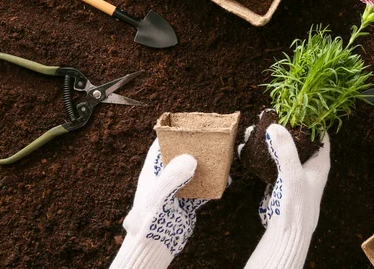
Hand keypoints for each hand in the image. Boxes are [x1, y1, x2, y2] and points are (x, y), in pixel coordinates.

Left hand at [111, 139, 223, 268]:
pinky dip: (213, 185)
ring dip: (206, 165)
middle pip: (181, 156)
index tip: (189, 124)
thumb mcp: (159, 195)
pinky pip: (202, 190)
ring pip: (193, 172)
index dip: (174, 134)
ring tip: (221, 157)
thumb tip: (190, 157)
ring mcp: (176, 190)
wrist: (154, 248)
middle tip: (212, 139)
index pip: (161, 145)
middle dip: (195, 147)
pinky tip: (224, 180)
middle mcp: (164, 178)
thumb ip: (172, 176)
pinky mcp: (186, 203)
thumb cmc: (149, 220)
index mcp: (152, 171)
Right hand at [244, 124, 330, 268]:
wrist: (286, 234)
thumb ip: (286, 150)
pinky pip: (273, 161)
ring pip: (284, 149)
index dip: (310, 118)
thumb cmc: (297, 206)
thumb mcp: (292, 174)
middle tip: (269, 115)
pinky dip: (263, 152)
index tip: (295, 105)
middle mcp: (309, 166)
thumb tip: (275, 126)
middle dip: (284, 126)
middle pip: (299, 139)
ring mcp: (295, 173)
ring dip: (271, 138)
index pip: (319, 133)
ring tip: (255, 128)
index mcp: (320, 162)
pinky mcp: (281, 181)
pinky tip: (250, 146)